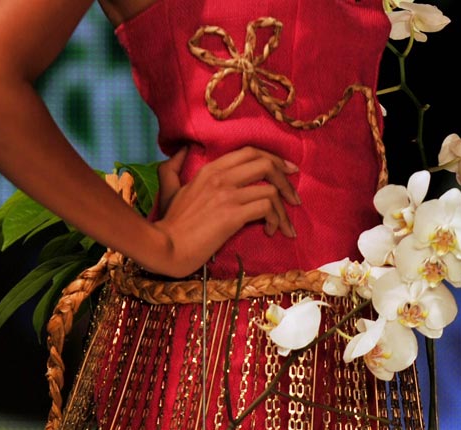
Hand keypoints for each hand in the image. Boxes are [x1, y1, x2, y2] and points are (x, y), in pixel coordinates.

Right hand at [147, 146, 300, 276]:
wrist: (166, 247)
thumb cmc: (169, 223)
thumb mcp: (169, 189)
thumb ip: (173, 168)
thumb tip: (180, 151)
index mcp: (210, 168)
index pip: (251, 152)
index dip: (274, 159)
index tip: (288, 171)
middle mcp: (221, 176)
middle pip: (266, 164)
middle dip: (286, 180)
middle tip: (294, 198)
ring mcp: (227, 194)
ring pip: (271, 189)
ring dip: (283, 209)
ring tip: (285, 225)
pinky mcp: (232, 215)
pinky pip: (266, 208)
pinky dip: (275, 220)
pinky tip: (269, 232)